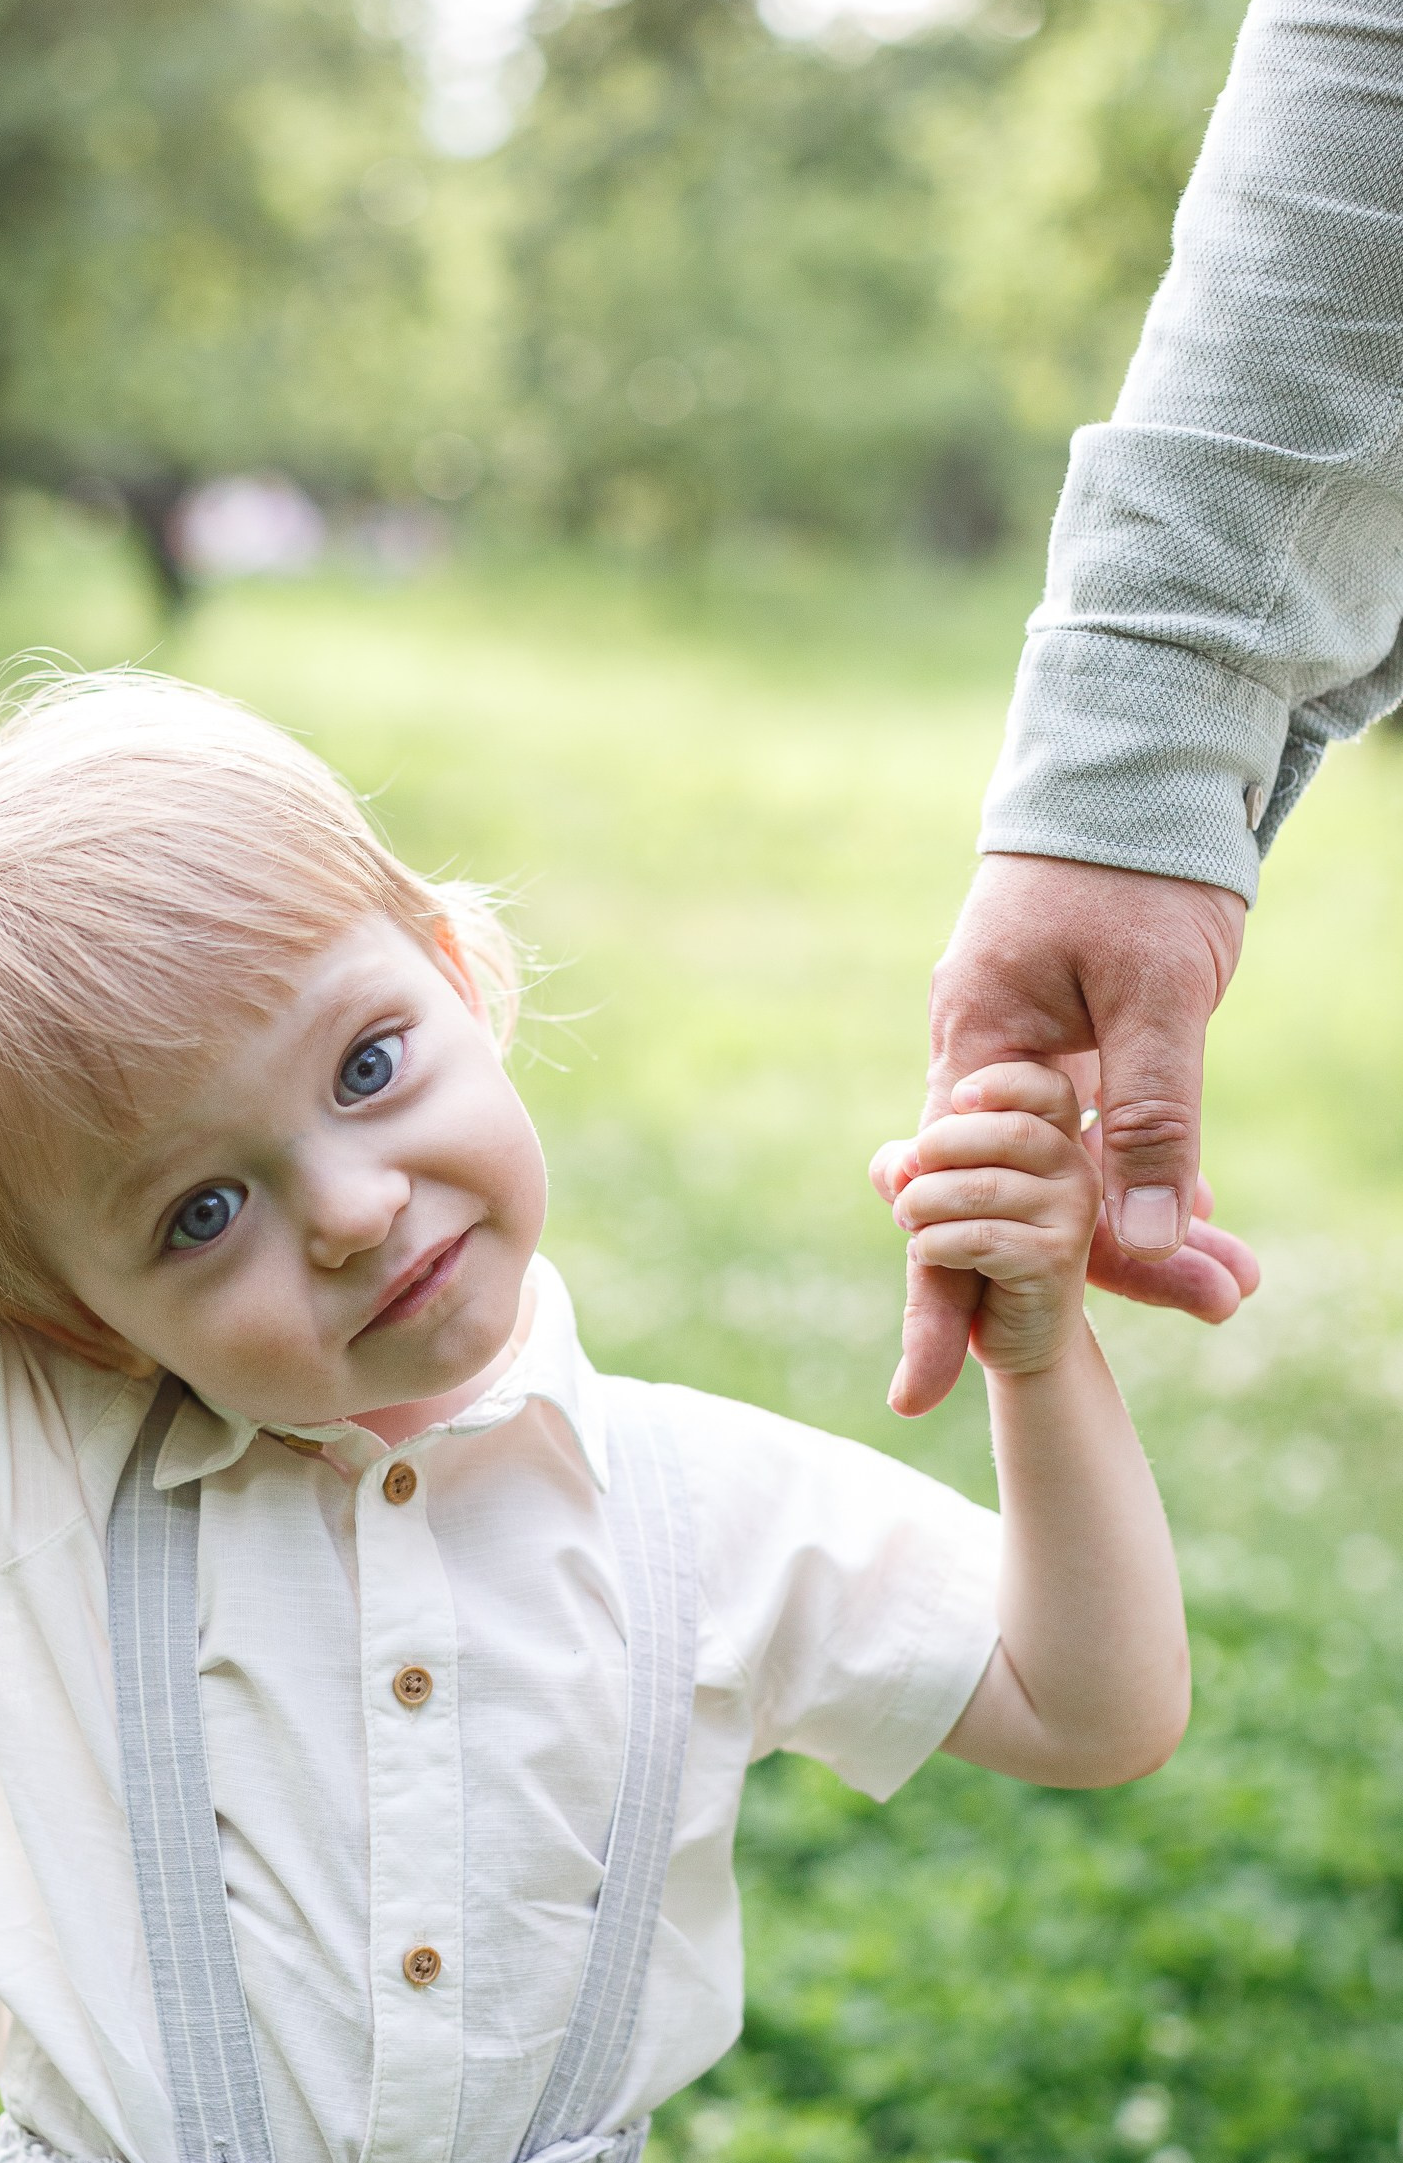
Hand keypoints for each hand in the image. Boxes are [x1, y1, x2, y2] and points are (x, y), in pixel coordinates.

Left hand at [873, 1063, 1101, 1379]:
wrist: (1017, 1331)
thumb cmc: (977, 1248)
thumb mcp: (941, 1191)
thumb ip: (915, 1162)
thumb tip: (899, 1163)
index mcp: (1058, 1140)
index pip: (1047, 1088)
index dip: (1002, 1082)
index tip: (957, 1100)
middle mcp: (1079, 1172)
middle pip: (1008, 1133)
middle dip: (939, 1150)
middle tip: (905, 1184)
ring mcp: (1075, 1216)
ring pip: (984, 1188)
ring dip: (925, 1203)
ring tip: (908, 1220)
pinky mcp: (1057, 1262)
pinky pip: (980, 1237)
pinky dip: (936, 1243)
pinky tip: (927, 1254)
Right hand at [895, 852, 1255, 1413]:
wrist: (1141, 770)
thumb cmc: (1134, 869)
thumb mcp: (1159, 994)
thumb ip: (1150, 1115)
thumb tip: (1144, 1241)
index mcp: (979, 1051)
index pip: (949, 1206)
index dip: (941, 1303)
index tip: (923, 1392)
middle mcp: (988, 1067)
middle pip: (1022, 1208)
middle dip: (1107, 1274)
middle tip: (1226, 1305)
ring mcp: (1027, 1062)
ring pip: (1068, 1181)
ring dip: (1146, 1232)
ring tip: (1239, 1280)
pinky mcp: (1071, 1051)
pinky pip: (1095, 1141)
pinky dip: (1146, 1176)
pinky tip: (1204, 1214)